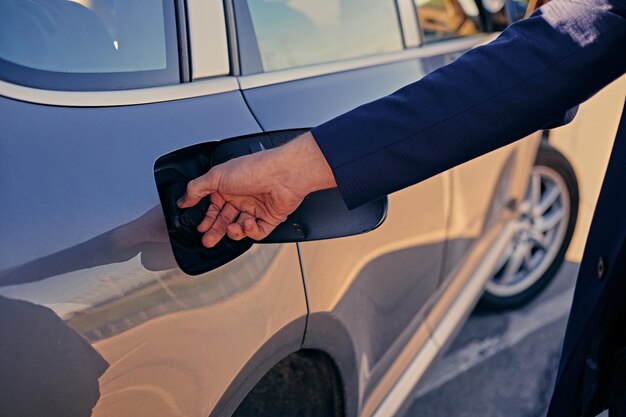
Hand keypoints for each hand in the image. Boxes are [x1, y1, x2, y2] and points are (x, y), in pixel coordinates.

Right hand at [177, 132, 335, 247]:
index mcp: (228, 185)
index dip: (206, 218)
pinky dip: (251, 231)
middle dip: (216, 231)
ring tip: (231, 228)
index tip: (200, 227)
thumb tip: (183, 199)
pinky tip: (248, 223)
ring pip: (240, 228)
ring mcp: (256, 207)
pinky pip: (257, 231)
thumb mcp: (216, 176)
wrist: (284, 175)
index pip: (213, 206)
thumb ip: (196, 189)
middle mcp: (242, 196)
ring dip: (234, 231)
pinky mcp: (270, 218)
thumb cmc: (255, 169)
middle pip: (225, 220)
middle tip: (208, 239)